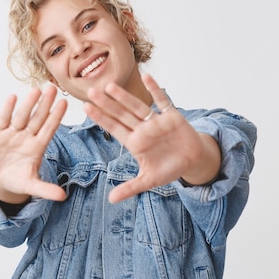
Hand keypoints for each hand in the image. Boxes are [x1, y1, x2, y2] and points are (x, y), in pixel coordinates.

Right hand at [0, 85, 67, 202]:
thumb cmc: (17, 181)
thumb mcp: (31, 186)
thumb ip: (45, 189)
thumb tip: (62, 197)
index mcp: (38, 147)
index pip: (49, 129)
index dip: (56, 117)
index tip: (65, 103)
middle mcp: (27, 136)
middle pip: (38, 118)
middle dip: (45, 104)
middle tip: (53, 88)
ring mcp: (12, 133)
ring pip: (22, 116)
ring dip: (28, 104)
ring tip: (35, 90)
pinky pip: (3, 119)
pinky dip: (7, 109)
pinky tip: (13, 97)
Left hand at [84, 74, 219, 202]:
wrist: (193, 161)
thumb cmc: (169, 168)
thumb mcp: (149, 181)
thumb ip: (130, 188)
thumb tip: (110, 200)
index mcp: (135, 143)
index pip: (115, 128)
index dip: (101, 118)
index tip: (86, 108)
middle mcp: (143, 130)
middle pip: (122, 114)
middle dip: (107, 104)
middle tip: (91, 91)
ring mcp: (157, 122)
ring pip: (138, 107)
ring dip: (125, 97)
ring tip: (110, 86)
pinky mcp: (172, 117)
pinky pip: (163, 101)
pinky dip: (156, 90)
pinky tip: (147, 77)